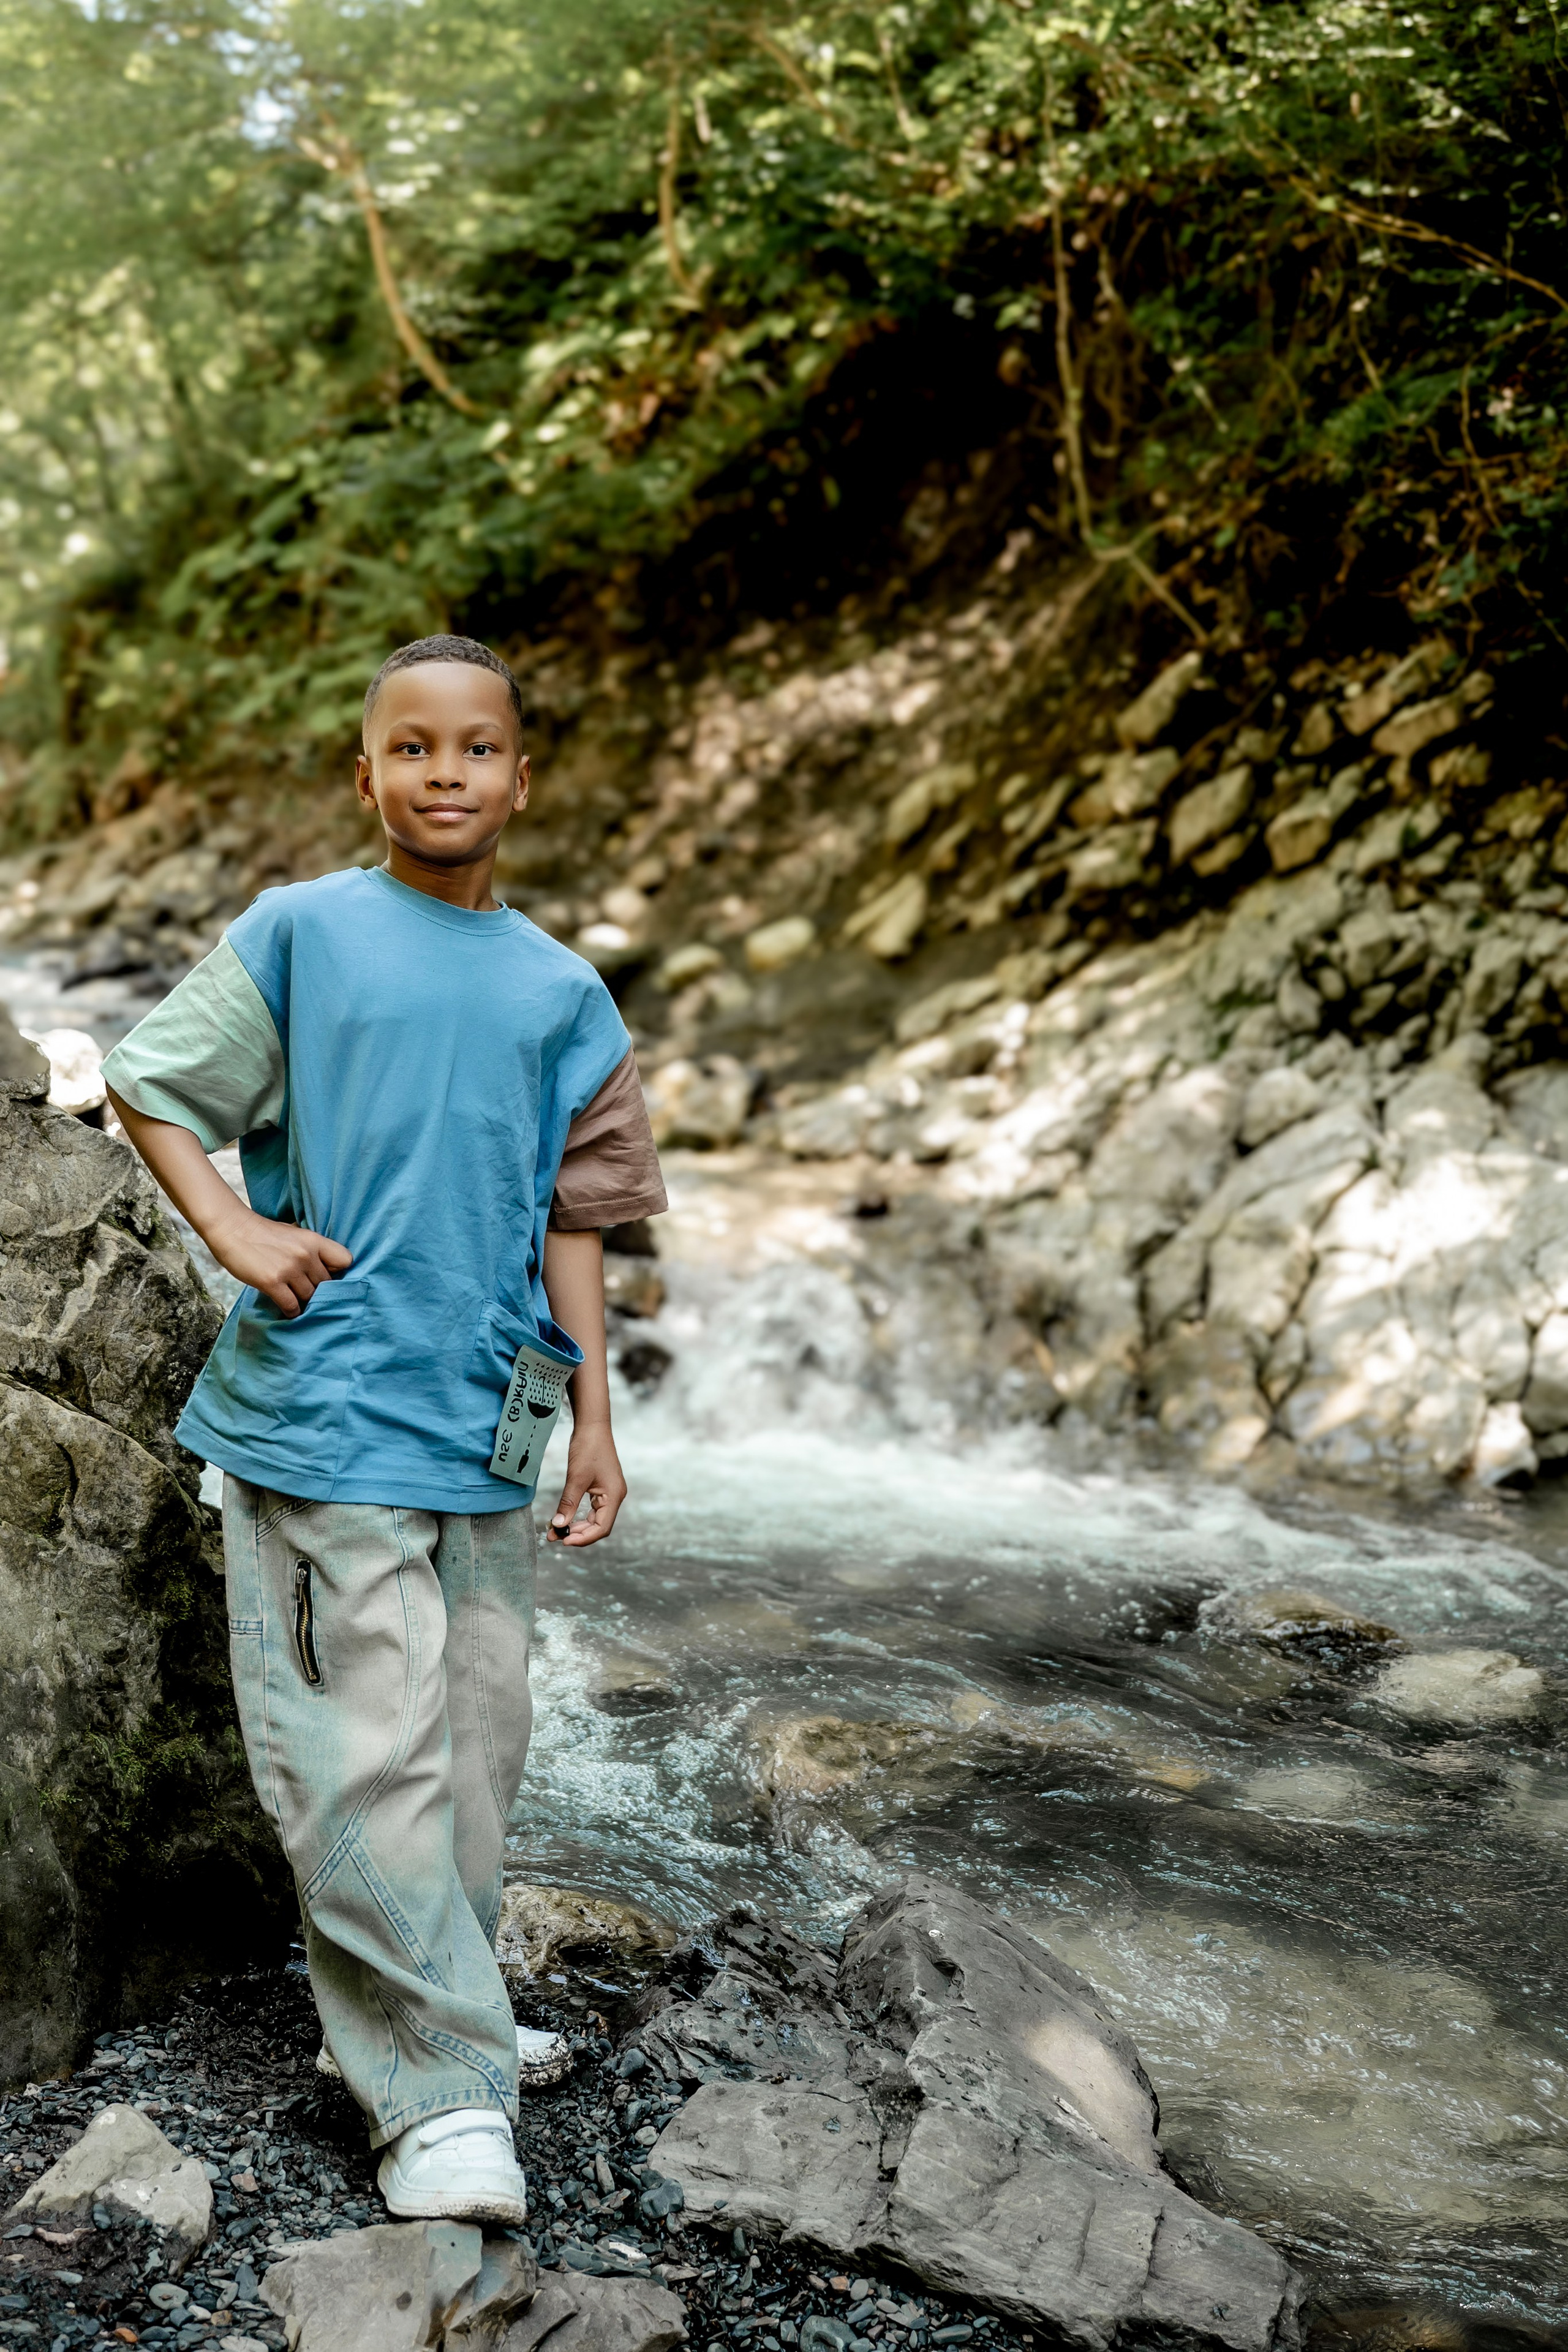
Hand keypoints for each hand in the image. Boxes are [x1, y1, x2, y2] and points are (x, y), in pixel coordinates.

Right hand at [207, 1200, 352, 1316]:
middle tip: (305, 1291)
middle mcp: (305, 1255)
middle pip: (325, 1284)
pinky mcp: (272, 1282)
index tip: (325, 1275)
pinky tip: (287, 1308)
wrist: (232, 1229)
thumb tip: (324, 1266)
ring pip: (309, 1297)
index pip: (345, 1260)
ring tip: (295, 1299)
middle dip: (317, 1290)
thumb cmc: (263, 1232)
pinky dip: (291, 1311)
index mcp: (313, 1240)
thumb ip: (309, 1247)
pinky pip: (292, 1305)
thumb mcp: (294, 1232)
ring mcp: (289, 1269)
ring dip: (303, 1301)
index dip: (337, 1271)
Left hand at [547, 1420, 625, 1546]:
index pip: (601, 1528)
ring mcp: (610, 1493)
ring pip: (595, 1519)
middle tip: (554, 1536)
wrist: (592, 1426)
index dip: (583, 1538)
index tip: (564, 1541)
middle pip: (599, 1526)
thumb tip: (558, 1526)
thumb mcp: (576, 1478)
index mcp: (614, 1496)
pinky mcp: (603, 1488)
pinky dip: (579, 1516)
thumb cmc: (588, 1448)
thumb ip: (568, 1504)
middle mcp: (615, 1497)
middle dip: (577, 1534)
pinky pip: (592, 1509)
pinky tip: (566, 1519)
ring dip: (577, 1526)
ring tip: (557, 1530)